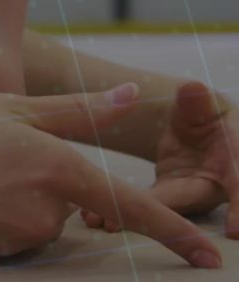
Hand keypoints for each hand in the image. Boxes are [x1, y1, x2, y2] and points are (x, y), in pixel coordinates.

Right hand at [0, 84, 220, 266]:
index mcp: (54, 168)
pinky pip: (2, 238)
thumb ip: (75, 111)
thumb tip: (131, 99)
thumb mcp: (6, 106)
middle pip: (66, 205)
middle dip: (42, 181)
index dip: (175, 234)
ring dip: (12, 200)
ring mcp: (9, 241)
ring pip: (32, 222)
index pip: (131, 207)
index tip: (210, 259)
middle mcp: (40, 214)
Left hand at [82, 82, 238, 237]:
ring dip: (131, 218)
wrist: (195, 128)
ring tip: (100, 222)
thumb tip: (193, 86)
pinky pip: (144, 207)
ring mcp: (186, 195)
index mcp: (233, 164)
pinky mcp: (165, 197)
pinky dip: (120, 211)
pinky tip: (92, 217)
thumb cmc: (206, 115)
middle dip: (164, 222)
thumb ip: (197, 101)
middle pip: (187, 205)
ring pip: (162, 212)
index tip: (235, 231)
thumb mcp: (202, 107)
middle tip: (123, 224)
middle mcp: (210, 187)